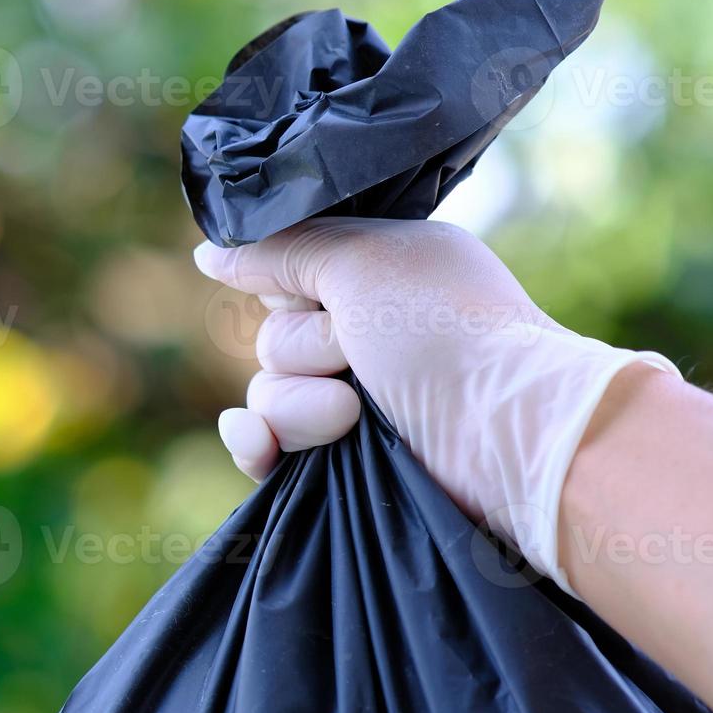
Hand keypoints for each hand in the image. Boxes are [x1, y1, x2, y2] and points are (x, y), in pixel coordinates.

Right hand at [195, 217, 677, 590]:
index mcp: (381, 275)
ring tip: (351, 417)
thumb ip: (282, 250)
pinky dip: (257, 446)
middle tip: (356, 356)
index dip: (287, 285)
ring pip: (266, 393)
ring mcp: (355, 402)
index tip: (315, 296)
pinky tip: (260, 449)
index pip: (289, 271)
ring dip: (297, 405)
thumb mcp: (361, 261)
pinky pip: (264, 446)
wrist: (504, 439)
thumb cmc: (447, 333)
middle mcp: (367, 336)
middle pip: (273, 336)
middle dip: (303, 350)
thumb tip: (207, 250)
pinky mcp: (344, 463)